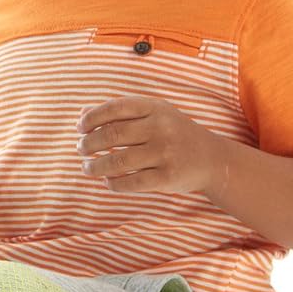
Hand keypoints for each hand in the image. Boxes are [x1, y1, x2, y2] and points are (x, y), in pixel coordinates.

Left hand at [76, 97, 223, 195]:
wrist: (213, 159)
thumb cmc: (173, 132)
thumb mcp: (152, 114)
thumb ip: (120, 111)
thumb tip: (82, 112)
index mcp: (155, 108)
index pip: (114, 108)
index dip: (91, 117)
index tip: (79, 128)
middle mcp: (161, 128)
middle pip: (112, 135)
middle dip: (89, 143)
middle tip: (80, 149)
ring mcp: (166, 153)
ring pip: (118, 162)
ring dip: (95, 166)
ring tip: (87, 167)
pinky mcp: (168, 178)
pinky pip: (131, 182)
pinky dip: (113, 183)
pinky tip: (108, 181)